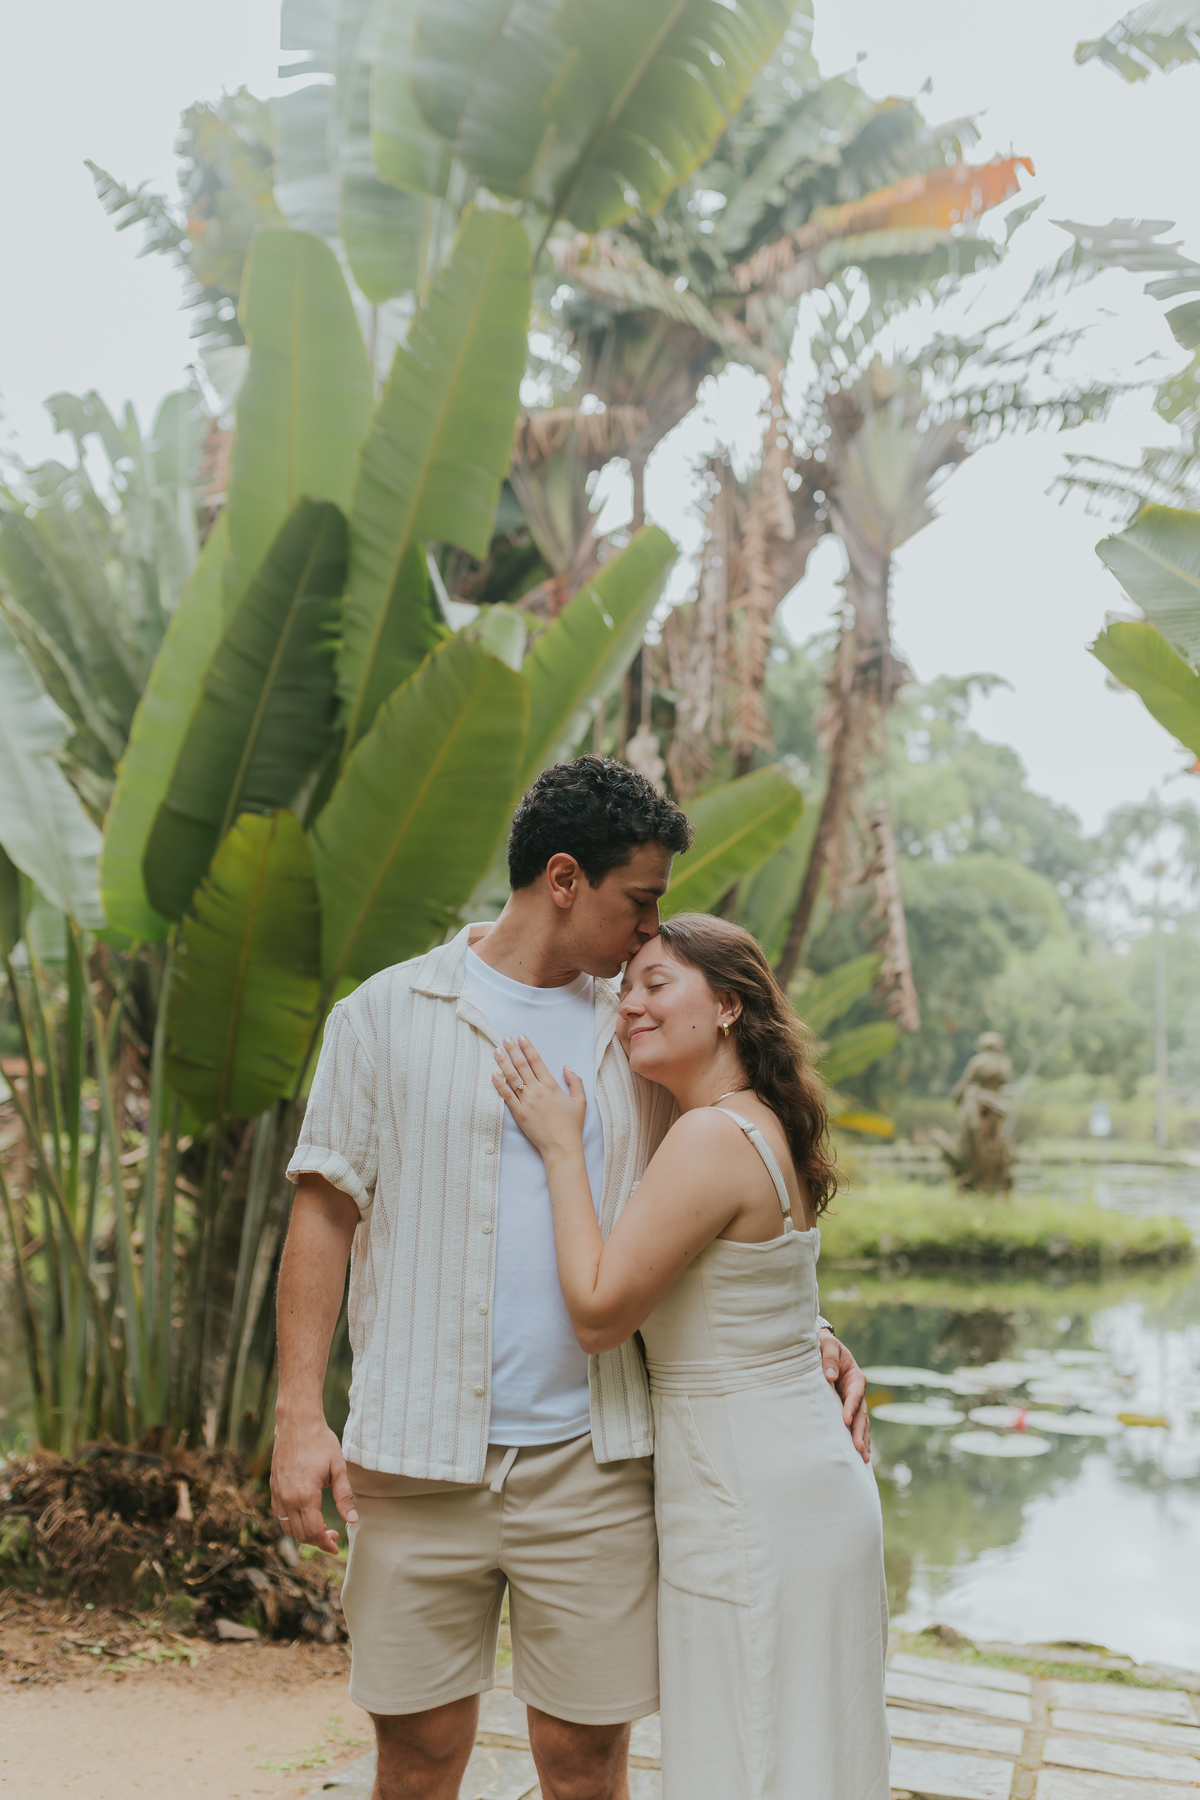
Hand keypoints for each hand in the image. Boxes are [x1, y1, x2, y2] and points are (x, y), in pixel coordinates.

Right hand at [270, 1412, 357, 1552]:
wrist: (297, 1422)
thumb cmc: (320, 1441)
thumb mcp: (338, 1468)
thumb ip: (344, 1496)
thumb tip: (352, 1520)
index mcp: (305, 1496)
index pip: (314, 1532)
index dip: (325, 1543)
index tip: (335, 1546)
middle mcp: (287, 1498)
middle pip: (300, 1534)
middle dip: (317, 1540)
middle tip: (333, 1535)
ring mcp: (277, 1493)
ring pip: (287, 1527)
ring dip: (303, 1533)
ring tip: (320, 1527)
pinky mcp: (273, 1487)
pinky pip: (279, 1514)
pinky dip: (290, 1521)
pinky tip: (304, 1515)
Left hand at [493, 1035, 586, 1156]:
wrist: (561, 1146)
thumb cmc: (572, 1125)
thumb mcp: (580, 1101)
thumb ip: (575, 1081)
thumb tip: (566, 1067)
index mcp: (551, 1085)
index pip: (536, 1061)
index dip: (528, 1048)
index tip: (521, 1037)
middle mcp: (537, 1091)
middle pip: (522, 1066)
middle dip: (513, 1050)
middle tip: (505, 1038)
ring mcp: (526, 1102)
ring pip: (512, 1078)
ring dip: (503, 1063)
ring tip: (496, 1051)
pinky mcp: (519, 1114)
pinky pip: (507, 1096)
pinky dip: (499, 1084)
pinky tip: (493, 1075)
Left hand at [820, 1330, 870, 1464]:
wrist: (821, 1347)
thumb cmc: (823, 1344)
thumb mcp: (827, 1345)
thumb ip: (829, 1358)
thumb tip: (831, 1377)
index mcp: (855, 1376)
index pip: (856, 1394)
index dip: (852, 1407)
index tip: (845, 1420)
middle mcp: (857, 1391)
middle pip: (861, 1413)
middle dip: (860, 1431)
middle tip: (858, 1448)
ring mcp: (852, 1402)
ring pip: (861, 1423)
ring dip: (862, 1439)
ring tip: (864, 1458)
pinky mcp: (845, 1409)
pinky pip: (853, 1425)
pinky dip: (857, 1438)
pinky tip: (859, 1455)